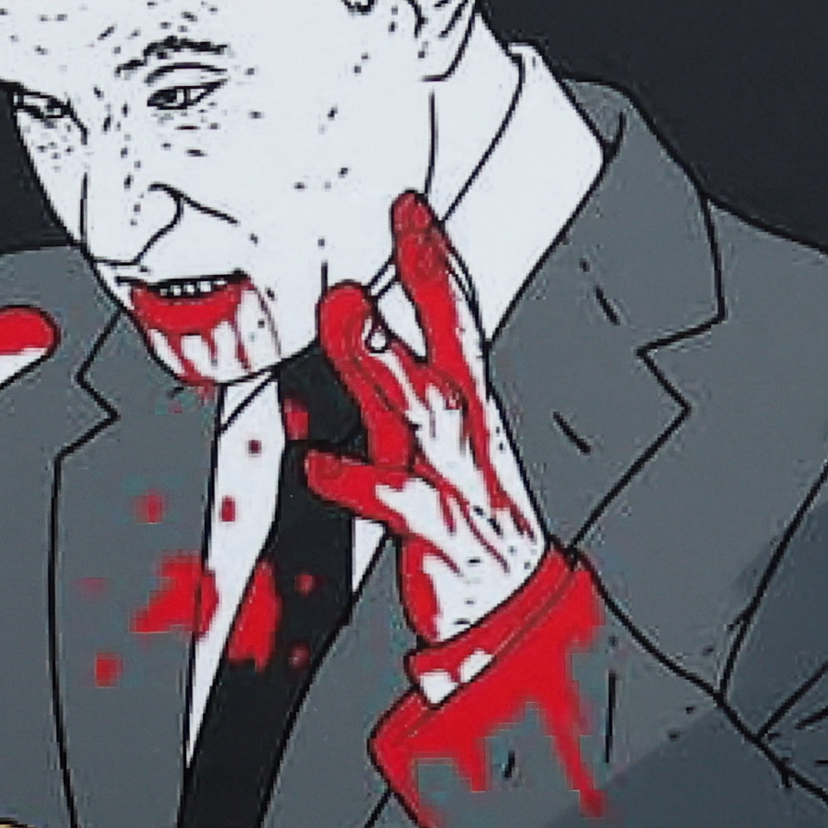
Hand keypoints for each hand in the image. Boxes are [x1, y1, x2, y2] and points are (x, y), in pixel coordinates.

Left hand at [302, 189, 558, 645]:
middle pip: (455, 350)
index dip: (438, 264)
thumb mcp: (421, 449)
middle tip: (396, 232)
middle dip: (430, 287)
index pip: (460, 324)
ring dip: (389, 361)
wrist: (510, 619)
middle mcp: (474, 441)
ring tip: (347, 316)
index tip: (408, 208)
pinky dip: (361, 481)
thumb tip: (340, 334)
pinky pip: (405, 505)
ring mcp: (466, 487)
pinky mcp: (448, 541)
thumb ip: (380, 392)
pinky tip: (318, 462)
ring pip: (434, 415)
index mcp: (473, 416)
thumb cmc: (462, 526)